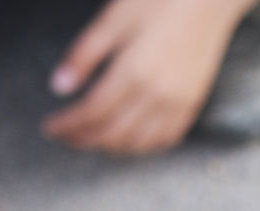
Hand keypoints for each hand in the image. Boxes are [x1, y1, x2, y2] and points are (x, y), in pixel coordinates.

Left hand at [44, 0, 249, 154]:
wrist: (209, 0)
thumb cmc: (159, 0)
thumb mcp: (113, 19)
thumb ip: (84, 54)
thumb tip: (58, 87)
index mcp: (132, 72)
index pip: (91, 113)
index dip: (68, 125)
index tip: (50, 127)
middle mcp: (156, 97)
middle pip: (112, 135)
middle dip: (83, 139)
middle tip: (64, 136)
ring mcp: (176, 106)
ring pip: (137, 144)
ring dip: (109, 147)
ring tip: (90, 138)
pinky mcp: (191, 107)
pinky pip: (163, 140)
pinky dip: (140, 146)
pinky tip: (126, 139)